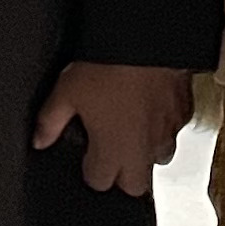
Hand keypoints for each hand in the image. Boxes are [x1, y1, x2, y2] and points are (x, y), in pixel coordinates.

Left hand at [34, 62, 191, 194]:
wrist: (147, 38)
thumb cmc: (107, 66)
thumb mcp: (66, 91)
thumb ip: (50, 122)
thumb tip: (39, 140)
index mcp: (112, 151)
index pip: (99, 182)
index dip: (90, 169)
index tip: (87, 151)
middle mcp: (142, 150)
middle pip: (135, 186)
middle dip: (123, 175)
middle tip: (111, 149)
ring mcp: (167, 132)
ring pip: (160, 159)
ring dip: (146, 151)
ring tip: (133, 127)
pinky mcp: (185, 113)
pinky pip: (175, 129)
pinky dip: (164, 124)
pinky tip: (152, 105)